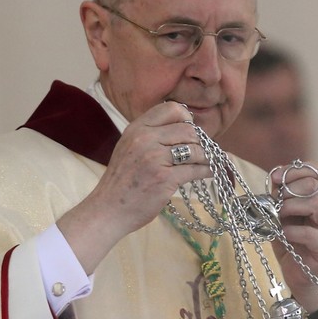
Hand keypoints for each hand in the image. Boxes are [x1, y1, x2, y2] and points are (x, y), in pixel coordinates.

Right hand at [58, 101, 210, 272]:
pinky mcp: (165, 178)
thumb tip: (184, 129)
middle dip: (200, 141)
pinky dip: (208, 171)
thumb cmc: (121, 183)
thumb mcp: (128, 148)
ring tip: (210, 163)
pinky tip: (211, 172)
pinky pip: (196, 170)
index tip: (190, 131)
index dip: (187, 118)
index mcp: (136, 128)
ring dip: (207, 157)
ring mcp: (155, 158)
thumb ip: (150, 136)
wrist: (107, 210)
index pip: (172, 108)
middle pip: (188, 130)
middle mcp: (145, 138)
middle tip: (201, 152)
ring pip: (195, 149)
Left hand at [267, 161, 317, 316]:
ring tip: (279, 217)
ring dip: (292, 207)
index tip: (275, 179)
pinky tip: (284, 234)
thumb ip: (280, 198)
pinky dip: (294, 231)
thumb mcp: (282, 217)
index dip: (296, 170)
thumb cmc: (291, 245)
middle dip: (290, 190)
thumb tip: (276, 180)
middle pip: (315, 185)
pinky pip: (313, 233)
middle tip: (276, 203)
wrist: (301, 276)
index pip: (317, 171)